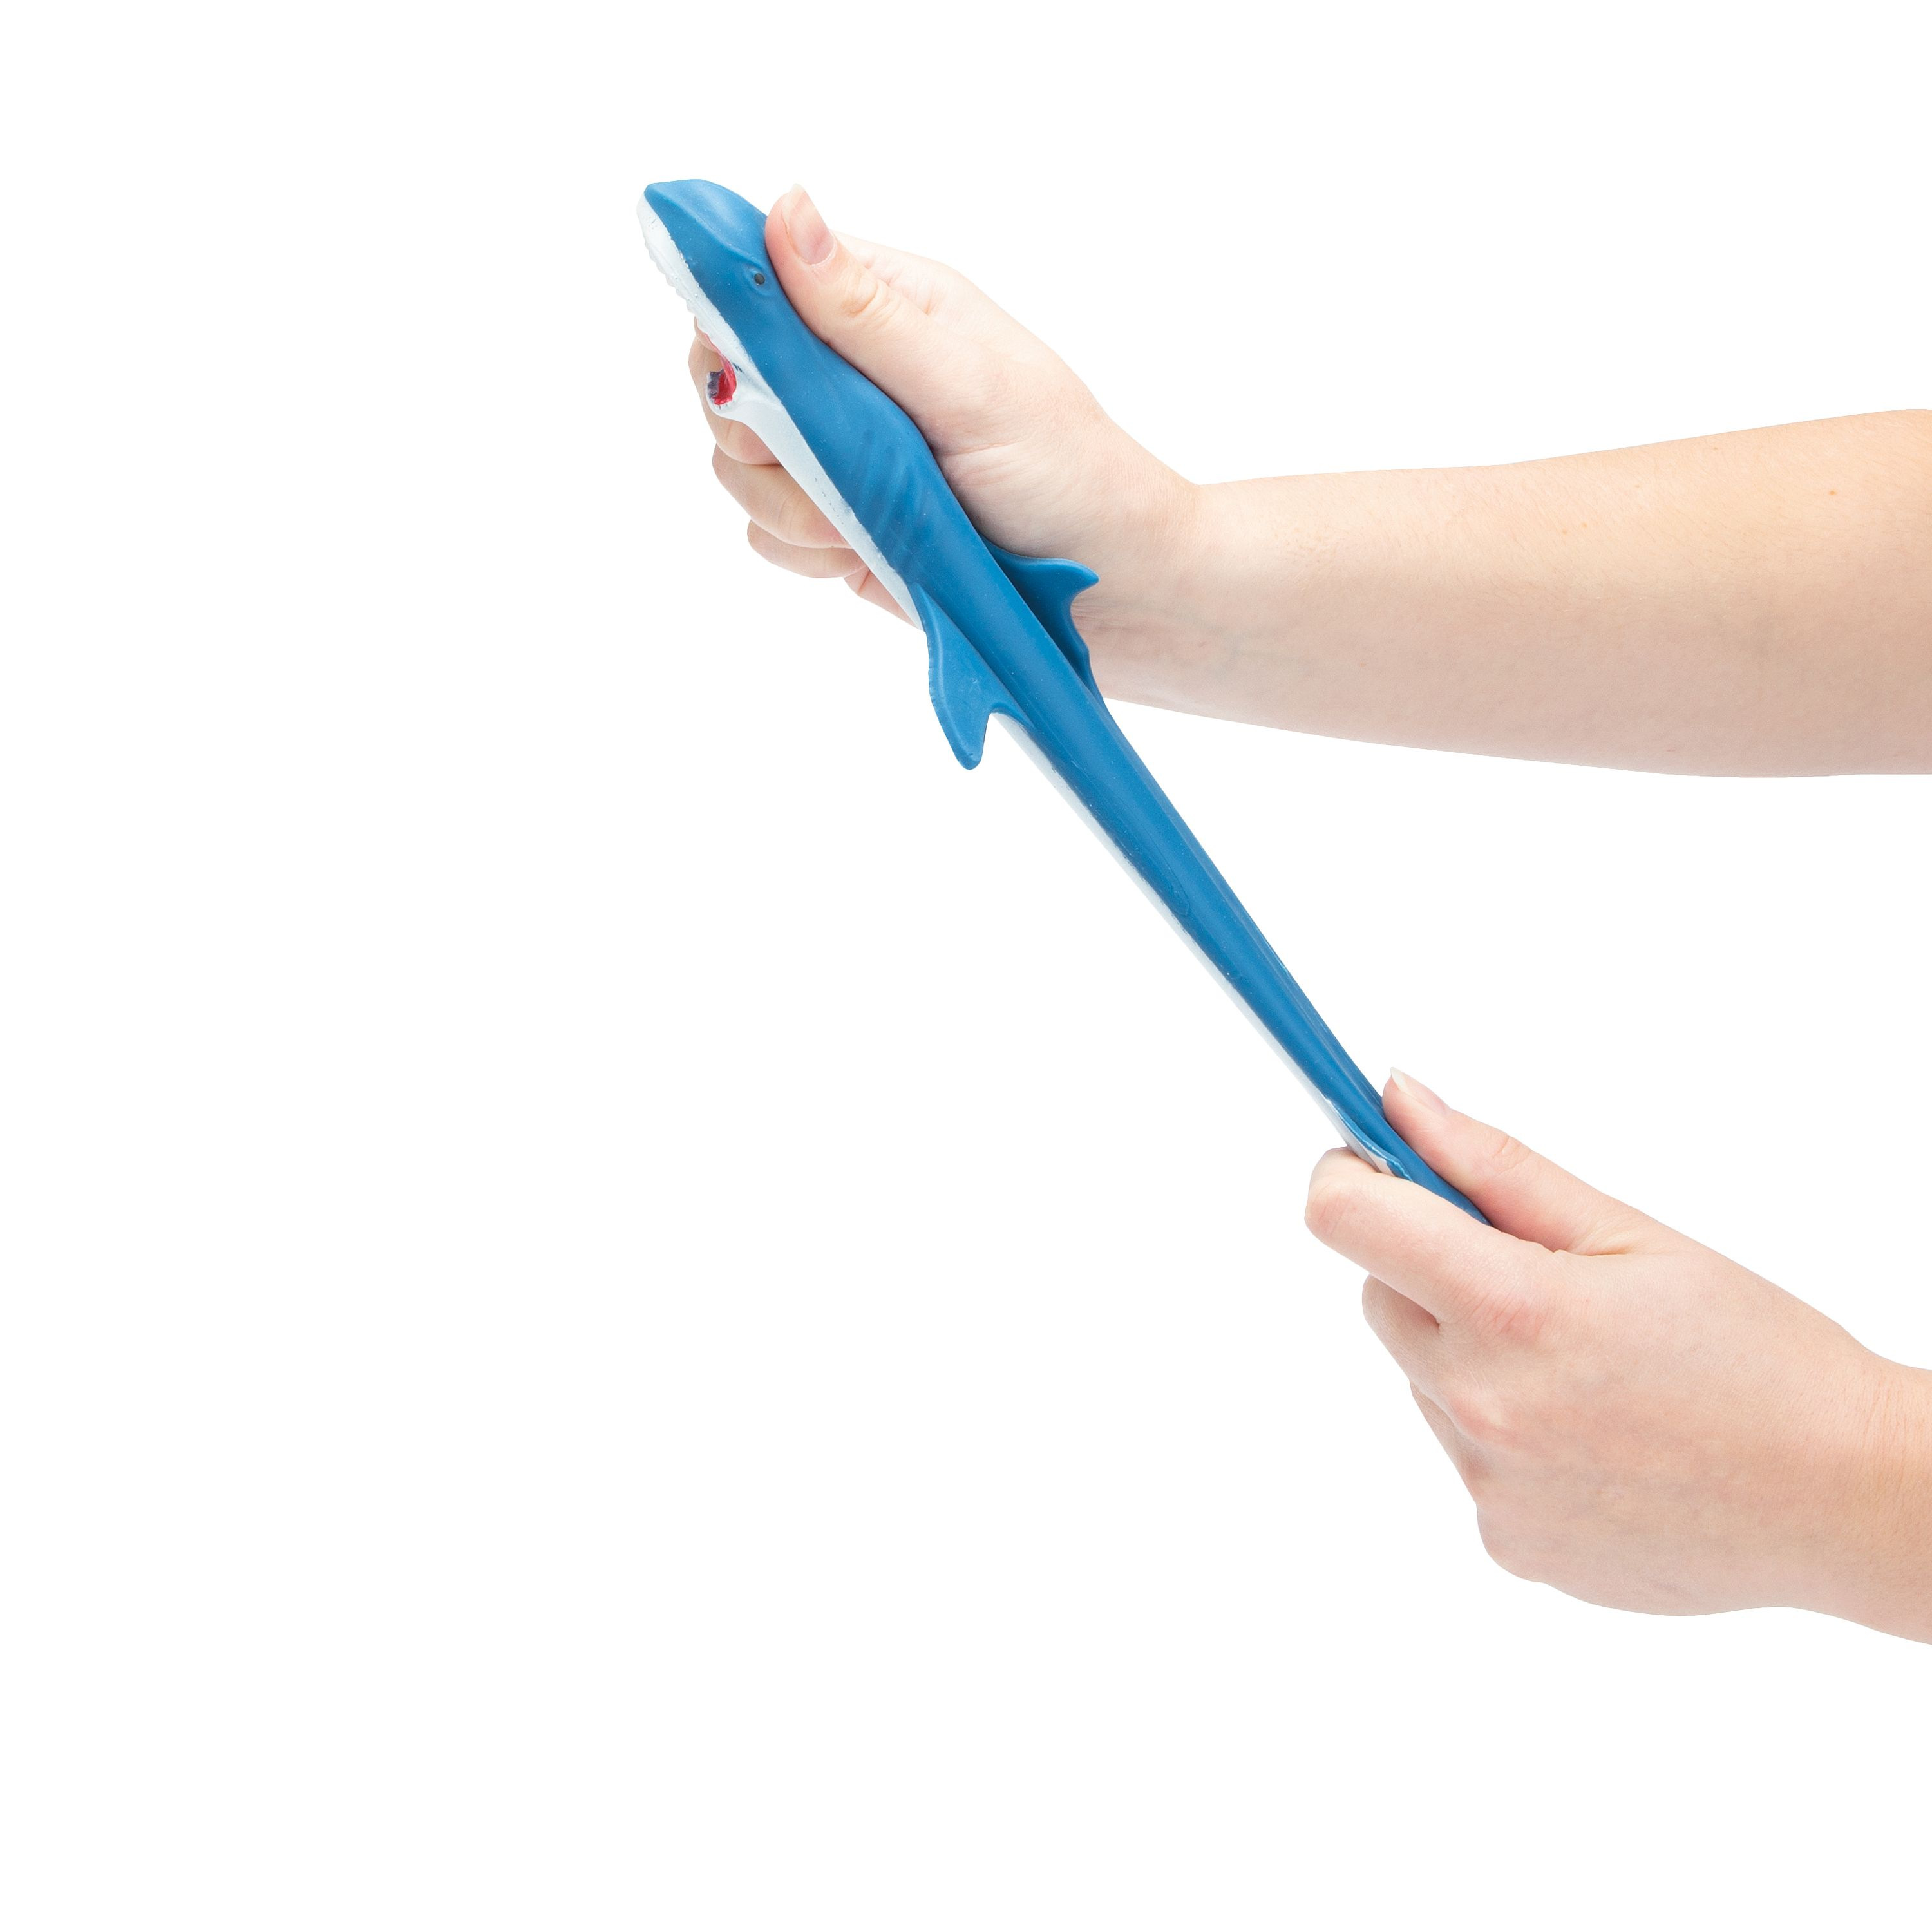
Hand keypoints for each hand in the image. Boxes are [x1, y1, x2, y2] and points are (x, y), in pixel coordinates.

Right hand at [688, 186, 1198, 682]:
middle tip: (831, 460)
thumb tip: (785, 211)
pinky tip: (864, 553)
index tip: (753, 374)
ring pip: (738, 467)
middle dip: (759, 434)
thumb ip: (864, 314)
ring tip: (866, 521)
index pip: (757, 282)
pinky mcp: (836, 525)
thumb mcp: (968, 384)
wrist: (1113, 589)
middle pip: (726, 382)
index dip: (733, 323)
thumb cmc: (1065, 472)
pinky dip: (804, 551)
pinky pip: (767, 534)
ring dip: (790, 505)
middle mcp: (848, 374)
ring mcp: (837, 454)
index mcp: (883, 308)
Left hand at [1305, 1071, 1931, 1641]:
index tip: (1380, 1165)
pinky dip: (1507, 1433)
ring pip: (1422, 1377)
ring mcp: (1488, 1485)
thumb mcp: (1627, 1230)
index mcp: (1511, 1309)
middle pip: (1380, 1294)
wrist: (1841, 1498)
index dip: (1350, 1176)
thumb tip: (1393, 1101)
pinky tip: (1596, 1437)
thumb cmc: (1755, 1353)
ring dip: (1472, 1354)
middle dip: (1430, 1268)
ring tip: (1591, 1370)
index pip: (1343, 1218)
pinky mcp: (1505, 1542)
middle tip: (1539, 1276)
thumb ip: (1491, 1165)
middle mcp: (1479, 1404)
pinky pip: (1464, 1455)